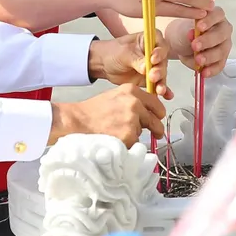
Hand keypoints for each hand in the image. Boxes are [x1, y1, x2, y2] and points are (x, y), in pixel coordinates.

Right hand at [48, 84, 165, 146]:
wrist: (78, 121)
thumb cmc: (93, 111)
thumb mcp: (115, 96)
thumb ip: (133, 100)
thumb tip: (149, 111)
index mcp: (132, 91)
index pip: (156, 103)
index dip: (158, 113)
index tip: (158, 118)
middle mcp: (135, 103)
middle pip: (156, 120)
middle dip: (156, 128)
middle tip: (156, 134)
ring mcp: (132, 120)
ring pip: (143, 132)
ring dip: (135, 135)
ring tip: (118, 133)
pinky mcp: (129, 135)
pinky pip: (135, 143)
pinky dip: (128, 144)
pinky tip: (116, 139)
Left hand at [88, 32, 171, 98]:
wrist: (104, 64)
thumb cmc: (114, 52)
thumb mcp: (124, 53)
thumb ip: (136, 60)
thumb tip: (146, 68)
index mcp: (148, 40)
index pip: (160, 44)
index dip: (160, 52)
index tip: (153, 59)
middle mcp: (154, 53)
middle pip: (163, 61)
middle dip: (159, 70)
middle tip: (152, 76)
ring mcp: (152, 67)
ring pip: (161, 74)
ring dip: (162, 82)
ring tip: (159, 90)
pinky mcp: (150, 79)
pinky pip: (158, 84)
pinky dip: (163, 90)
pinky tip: (166, 95)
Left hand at [166, 7, 231, 76]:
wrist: (180, 44)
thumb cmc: (184, 32)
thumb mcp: (182, 30)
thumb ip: (187, 31)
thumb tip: (192, 34)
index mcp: (215, 15)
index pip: (217, 14)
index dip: (210, 20)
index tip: (199, 27)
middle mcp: (223, 28)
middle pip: (221, 34)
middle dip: (208, 41)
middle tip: (195, 46)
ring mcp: (224, 44)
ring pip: (221, 51)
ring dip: (209, 56)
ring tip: (197, 60)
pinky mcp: (222, 59)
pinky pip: (220, 65)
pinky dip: (211, 70)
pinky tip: (204, 72)